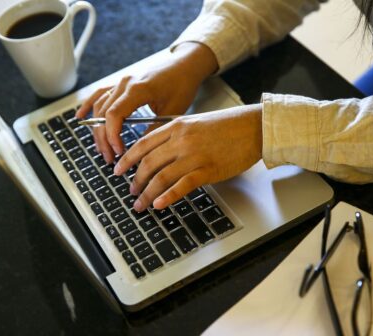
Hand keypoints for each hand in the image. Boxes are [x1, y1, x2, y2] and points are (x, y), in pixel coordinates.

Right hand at [75, 42, 218, 162]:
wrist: (185, 65)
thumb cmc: (182, 84)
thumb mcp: (173, 111)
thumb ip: (155, 129)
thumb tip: (141, 150)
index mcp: (138, 89)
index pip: (114, 115)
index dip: (112, 136)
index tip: (119, 152)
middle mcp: (125, 83)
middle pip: (104, 114)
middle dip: (104, 138)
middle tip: (110, 158)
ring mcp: (121, 82)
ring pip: (100, 106)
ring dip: (98, 129)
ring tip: (102, 148)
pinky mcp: (122, 83)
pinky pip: (100, 94)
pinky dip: (89, 106)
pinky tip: (80, 117)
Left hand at [113, 104, 262, 210]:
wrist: (254, 127)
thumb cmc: (228, 126)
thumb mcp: (196, 122)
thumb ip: (176, 135)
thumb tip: (159, 153)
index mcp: (177, 126)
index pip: (143, 144)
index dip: (127, 159)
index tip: (118, 169)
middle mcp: (181, 140)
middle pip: (149, 162)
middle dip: (136, 180)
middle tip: (130, 191)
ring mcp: (194, 155)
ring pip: (161, 176)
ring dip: (147, 193)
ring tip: (140, 204)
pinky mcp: (208, 169)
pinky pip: (182, 185)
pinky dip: (168, 196)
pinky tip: (159, 204)